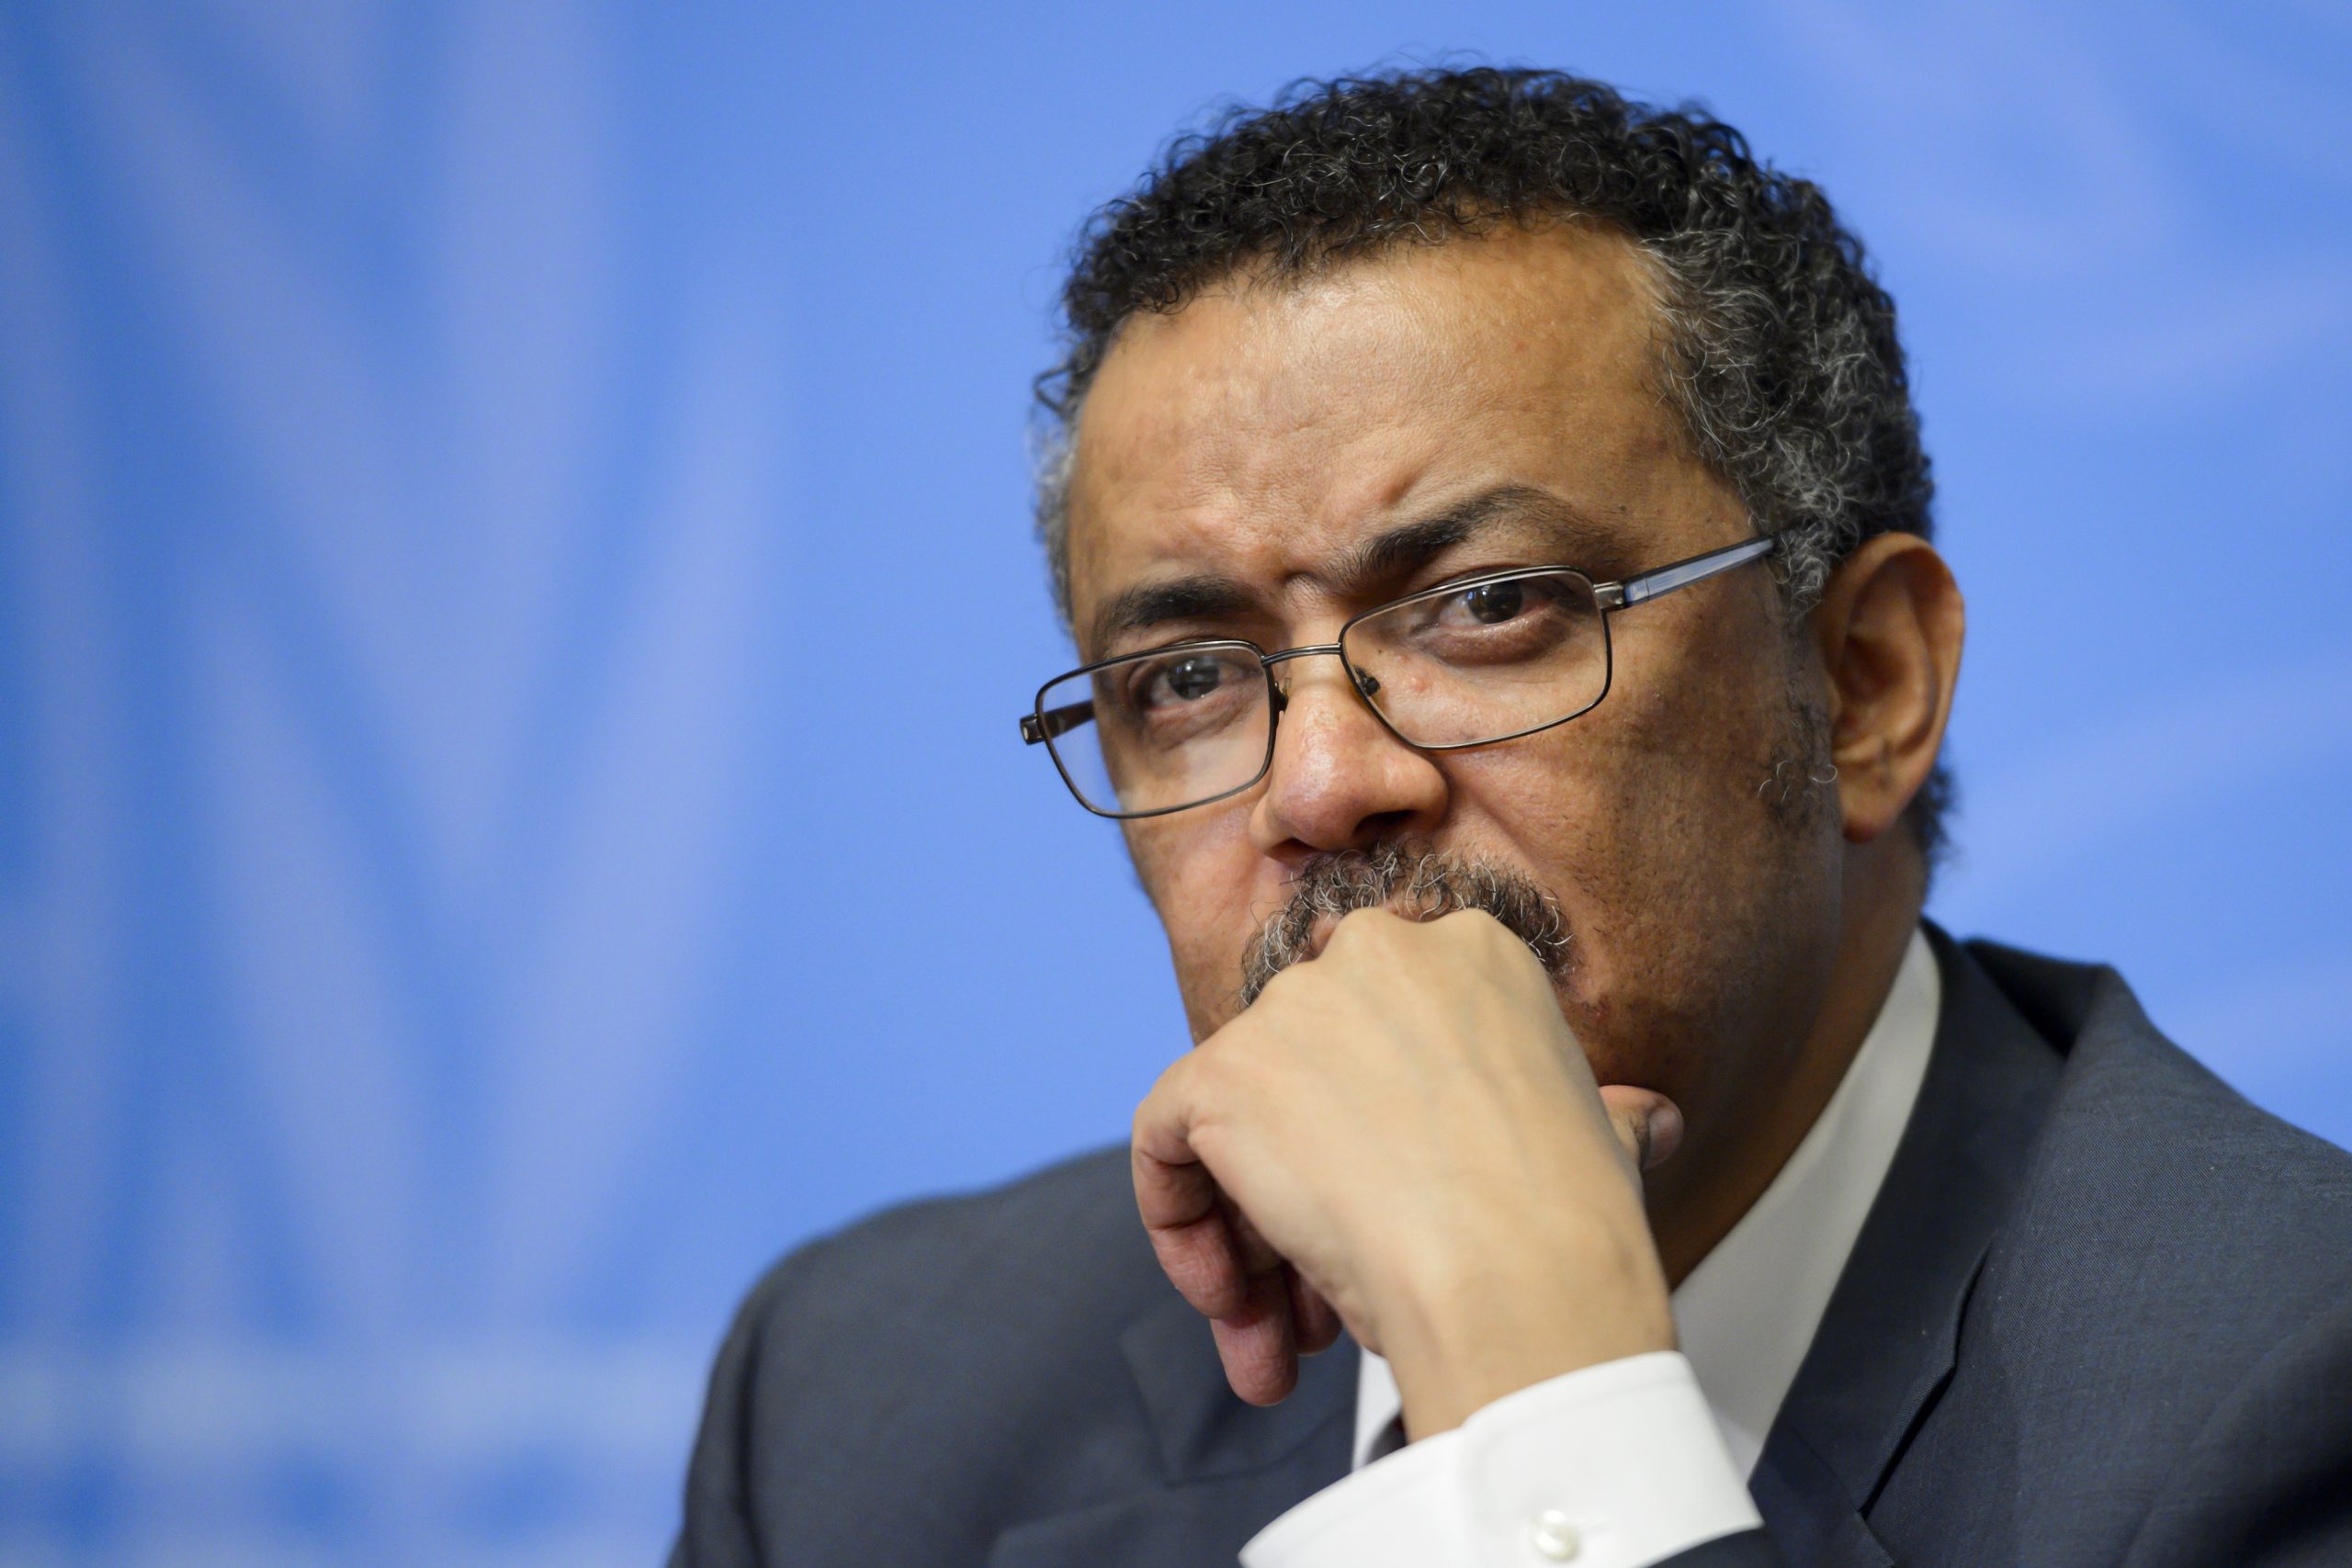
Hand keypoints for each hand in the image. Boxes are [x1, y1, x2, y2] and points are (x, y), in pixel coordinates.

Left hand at [1132, 907, 1682, 1437]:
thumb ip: (1600, 1112)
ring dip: (1253, 1240)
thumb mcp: (1605, 1140)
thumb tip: (1644, 1120)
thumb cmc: (1569, 1227)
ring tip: (1281, 1346)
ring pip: (1237, 1121)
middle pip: (1306, 1078)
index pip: (1383, 1037)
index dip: (1383, 1143)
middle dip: (1310, 1196)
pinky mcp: (1223, 1071)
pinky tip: (1232, 1306)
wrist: (1520, 1277)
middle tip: (1323, 1307)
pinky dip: (1180, 1224)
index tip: (1407, 1225)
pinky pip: (1163, 1140)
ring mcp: (1293, 1006)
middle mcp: (1377, 952)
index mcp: (1474, 953)